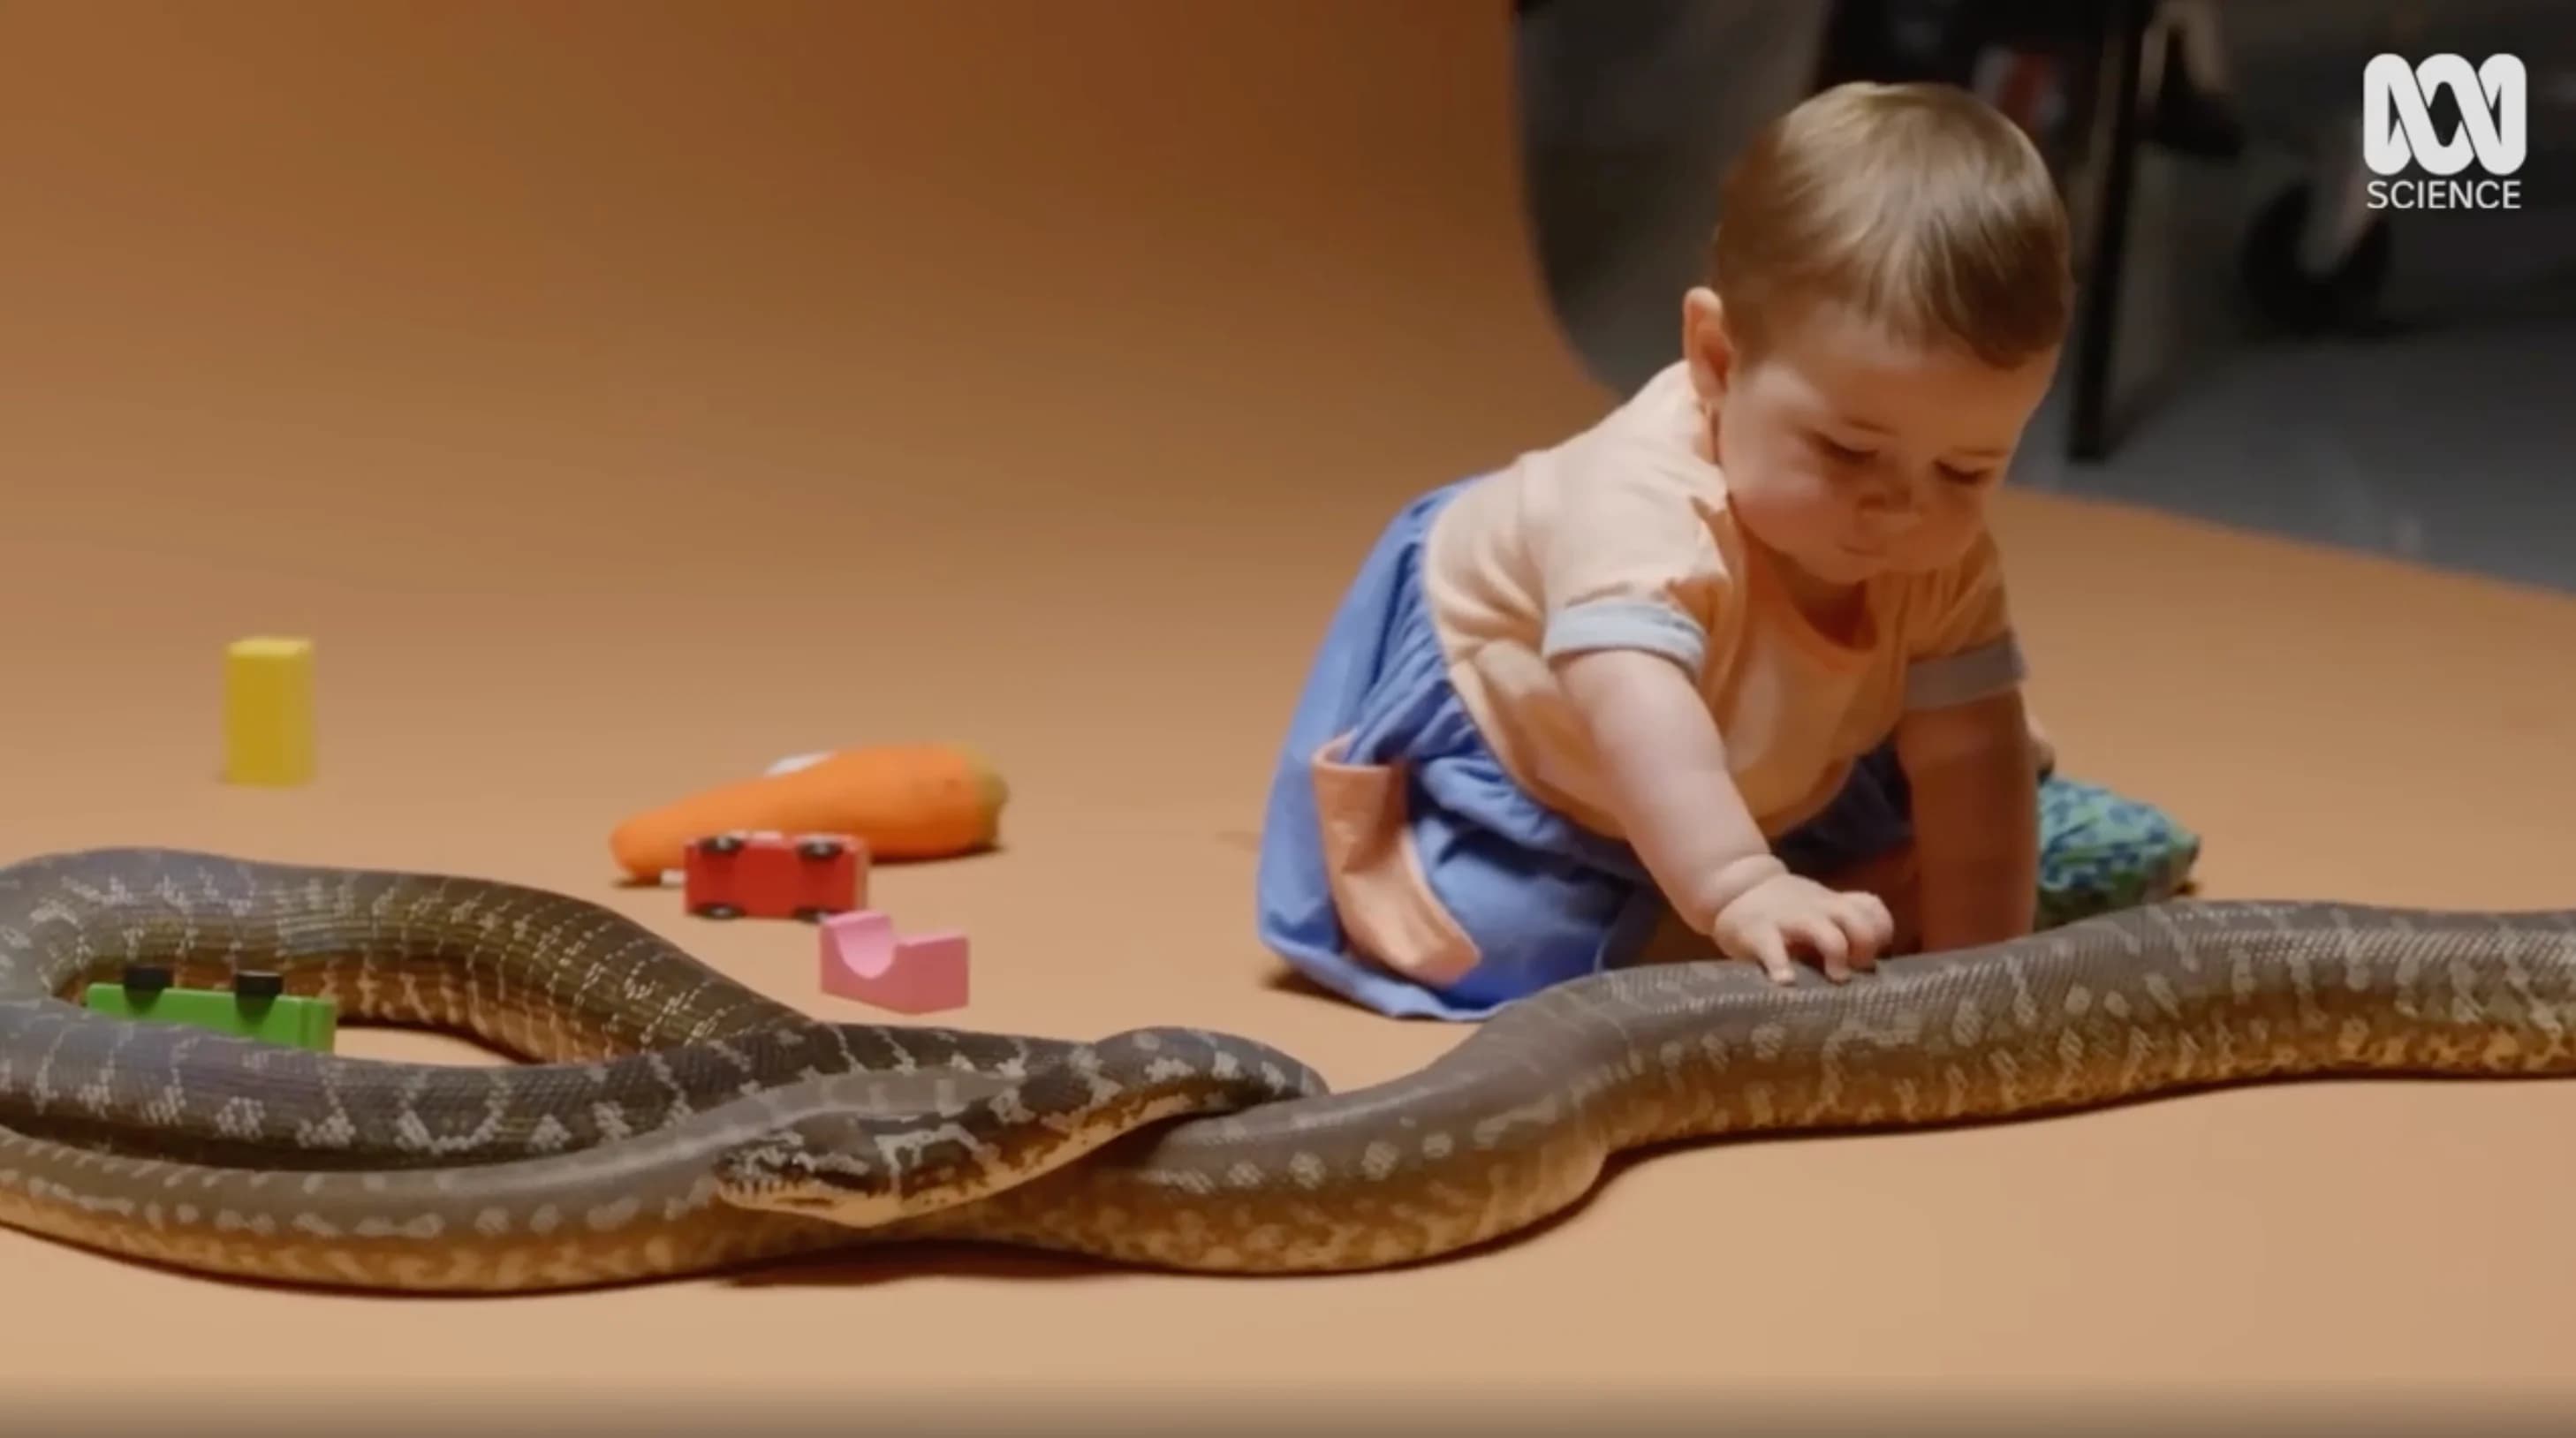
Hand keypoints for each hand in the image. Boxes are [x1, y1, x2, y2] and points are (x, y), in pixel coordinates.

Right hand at [1709, 871, 1895, 983]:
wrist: (1737, 887)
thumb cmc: (1788, 911)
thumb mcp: (1821, 909)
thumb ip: (1847, 927)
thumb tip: (1872, 964)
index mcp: (1836, 905)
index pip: (1873, 910)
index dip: (1879, 933)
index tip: (1869, 956)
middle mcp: (1821, 910)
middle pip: (1860, 922)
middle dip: (1865, 948)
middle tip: (1854, 972)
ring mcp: (1791, 920)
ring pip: (1829, 935)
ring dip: (1837, 956)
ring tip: (1835, 979)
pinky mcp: (1759, 933)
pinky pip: (1773, 950)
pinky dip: (1781, 967)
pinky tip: (1786, 982)